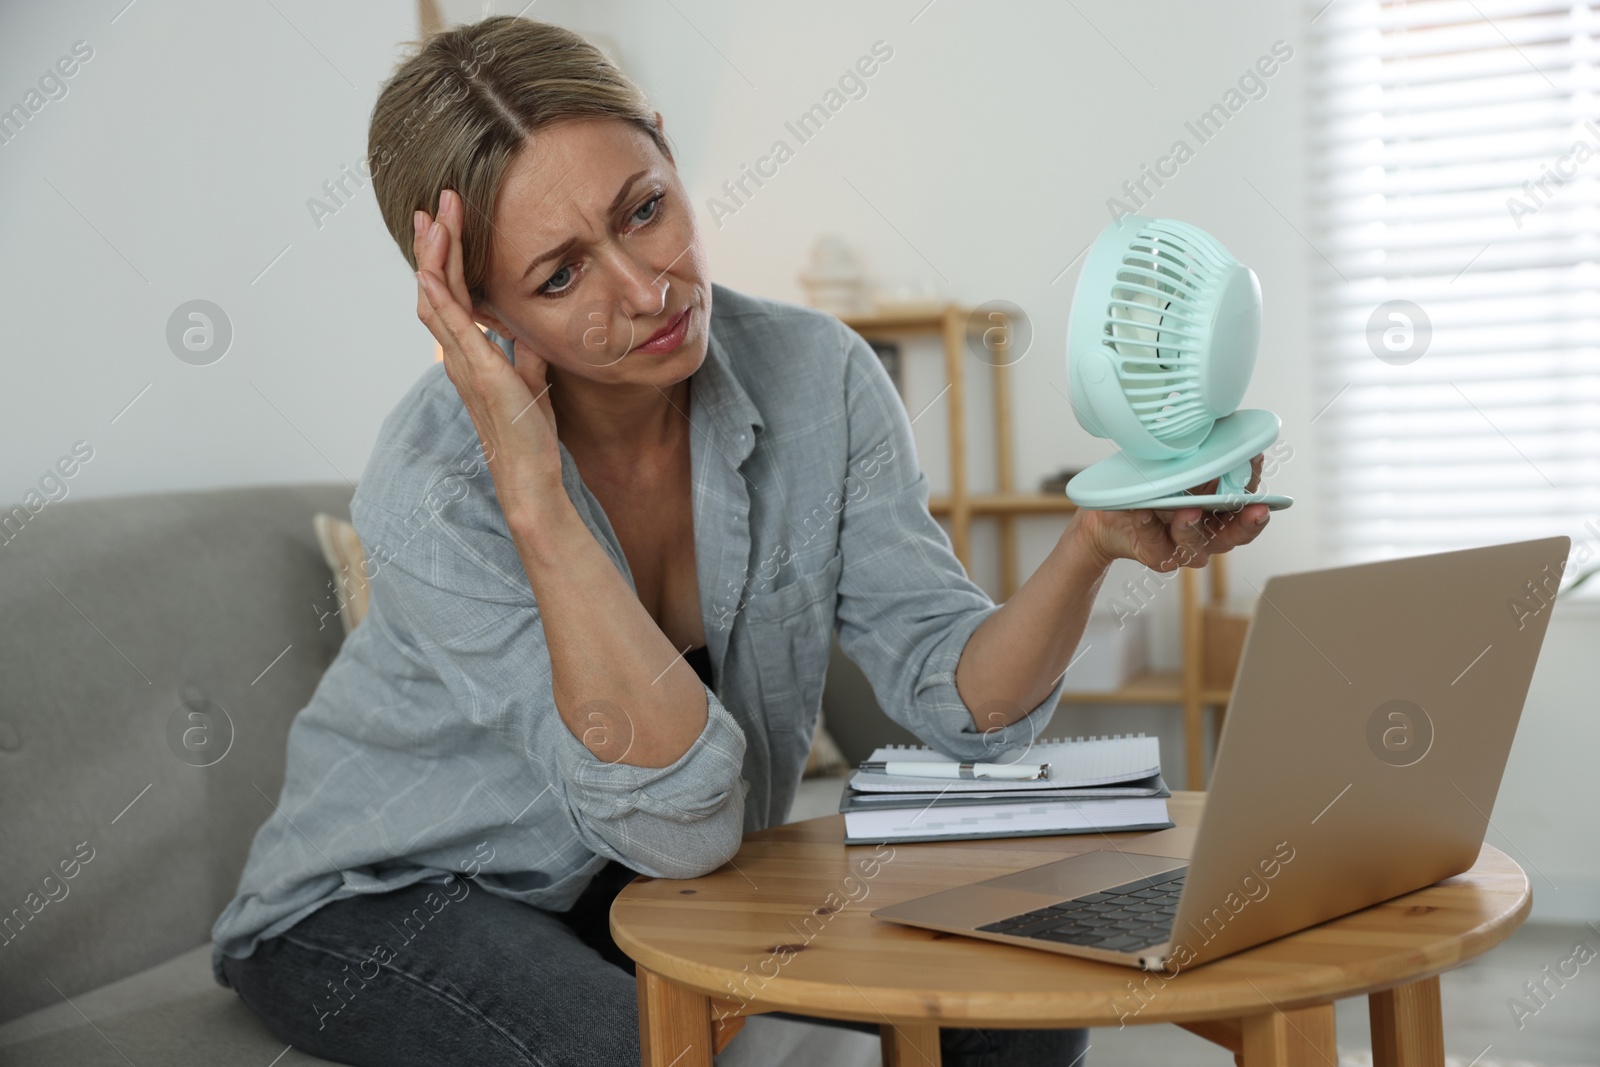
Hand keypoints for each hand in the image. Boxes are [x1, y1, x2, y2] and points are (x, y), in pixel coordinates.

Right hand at [414, 189, 563, 513]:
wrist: (530, 472)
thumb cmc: (530, 432)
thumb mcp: (533, 378)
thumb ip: (527, 351)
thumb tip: (531, 329)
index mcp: (470, 353)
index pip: (453, 295)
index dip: (448, 258)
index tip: (448, 222)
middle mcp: (458, 355)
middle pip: (435, 288)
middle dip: (435, 244)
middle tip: (435, 204)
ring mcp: (465, 364)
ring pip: (437, 299)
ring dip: (435, 257)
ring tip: (434, 218)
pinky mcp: (481, 374)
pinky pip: (453, 329)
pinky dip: (440, 297)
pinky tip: (430, 271)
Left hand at [1070, 453, 1269, 571]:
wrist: (1114, 511)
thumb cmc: (1155, 486)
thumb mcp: (1181, 464)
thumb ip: (1205, 450)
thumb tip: (1223, 420)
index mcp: (1223, 509)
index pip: (1248, 500)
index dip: (1256, 484)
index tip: (1255, 462)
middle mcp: (1211, 533)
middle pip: (1236, 534)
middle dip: (1247, 522)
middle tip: (1256, 510)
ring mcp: (1186, 547)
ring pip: (1195, 543)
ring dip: (1191, 525)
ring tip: (1188, 509)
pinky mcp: (1158, 555)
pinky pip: (1155, 542)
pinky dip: (1149, 526)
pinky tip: (1143, 511)